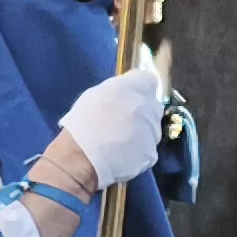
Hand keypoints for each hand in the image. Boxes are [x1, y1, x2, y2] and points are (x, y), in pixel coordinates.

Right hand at [58, 68, 167, 190]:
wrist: (82, 155)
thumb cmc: (83, 121)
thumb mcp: (96, 94)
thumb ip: (118, 90)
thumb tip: (125, 93)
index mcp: (136, 87)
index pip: (149, 80)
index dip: (140, 88)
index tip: (129, 97)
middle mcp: (151, 107)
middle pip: (152, 107)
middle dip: (141, 113)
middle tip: (122, 122)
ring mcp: (154, 132)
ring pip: (151, 130)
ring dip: (140, 133)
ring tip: (119, 143)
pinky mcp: (152, 154)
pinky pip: (147, 150)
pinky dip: (137, 153)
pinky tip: (121, 157)